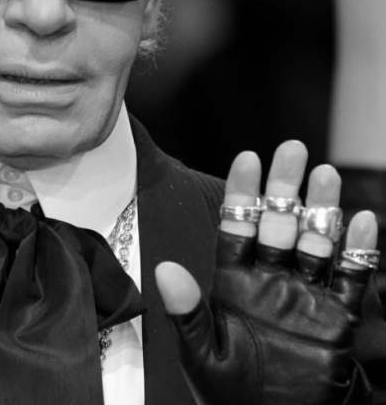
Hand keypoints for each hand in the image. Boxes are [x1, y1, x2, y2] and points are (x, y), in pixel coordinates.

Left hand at [156, 141, 376, 404]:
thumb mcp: (203, 353)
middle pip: (279, 223)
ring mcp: (306, 295)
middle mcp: (270, 280)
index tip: (247, 157)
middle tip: (292, 148)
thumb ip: (188, 311)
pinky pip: (351, 278)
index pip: (237, 226)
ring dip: (322, 209)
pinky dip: (359, 250)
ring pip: (316, 241)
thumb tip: (165, 269)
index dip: (243, 193)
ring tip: (325, 174)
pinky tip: (363, 220)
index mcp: (234, 283)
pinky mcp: (337, 317)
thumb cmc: (230, 394)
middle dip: (285, 187)